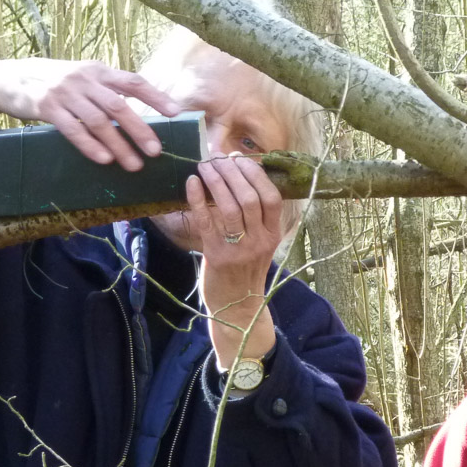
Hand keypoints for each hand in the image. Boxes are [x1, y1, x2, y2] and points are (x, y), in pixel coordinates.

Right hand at [0, 58, 180, 169]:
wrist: (12, 77)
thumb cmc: (57, 82)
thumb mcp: (83, 77)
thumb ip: (107, 91)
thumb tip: (139, 117)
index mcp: (99, 70)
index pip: (133, 82)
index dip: (156, 97)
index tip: (176, 113)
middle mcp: (85, 79)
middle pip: (119, 106)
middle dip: (140, 130)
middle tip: (155, 152)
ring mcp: (65, 93)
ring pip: (99, 122)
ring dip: (119, 146)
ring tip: (133, 165)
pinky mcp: (47, 107)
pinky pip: (73, 130)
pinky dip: (90, 146)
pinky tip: (104, 159)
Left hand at [181, 155, 283, 368]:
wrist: (237, 308)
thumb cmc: (246, 271)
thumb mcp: (261, 243)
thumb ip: (257, 217)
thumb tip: (240, 177)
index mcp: (274, 235)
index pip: (272, 197)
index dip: (255, 173)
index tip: (239, 159)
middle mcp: (261, 241)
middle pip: (250, 197)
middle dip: (232, 172)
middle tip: (217, 158)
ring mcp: (240, 249)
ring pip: (230, 206)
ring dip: (216, 181)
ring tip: (204, 166)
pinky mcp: (217, 256)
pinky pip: (207, 221)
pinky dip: (198, 199)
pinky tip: (192, 182)